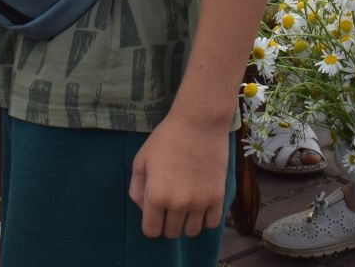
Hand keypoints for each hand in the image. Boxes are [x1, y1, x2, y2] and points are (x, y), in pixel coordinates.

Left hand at [128, 114, 229, 238]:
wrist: (200, 122)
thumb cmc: (167, 138)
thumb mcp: (142, 159)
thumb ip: (137, 188)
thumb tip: (143, 207)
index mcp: (156, 195)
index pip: (151, 231)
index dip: (151, 223)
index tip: (155, 213)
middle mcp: (178, 204)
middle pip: (171, 233)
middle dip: (167, 222)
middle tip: (170, 205)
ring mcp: (200, 202)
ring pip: (191, 231)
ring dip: (186, 222)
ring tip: (186, 206)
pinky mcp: (218, 197)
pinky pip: (211, 224)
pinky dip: (205, 219)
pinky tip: (201, 205)